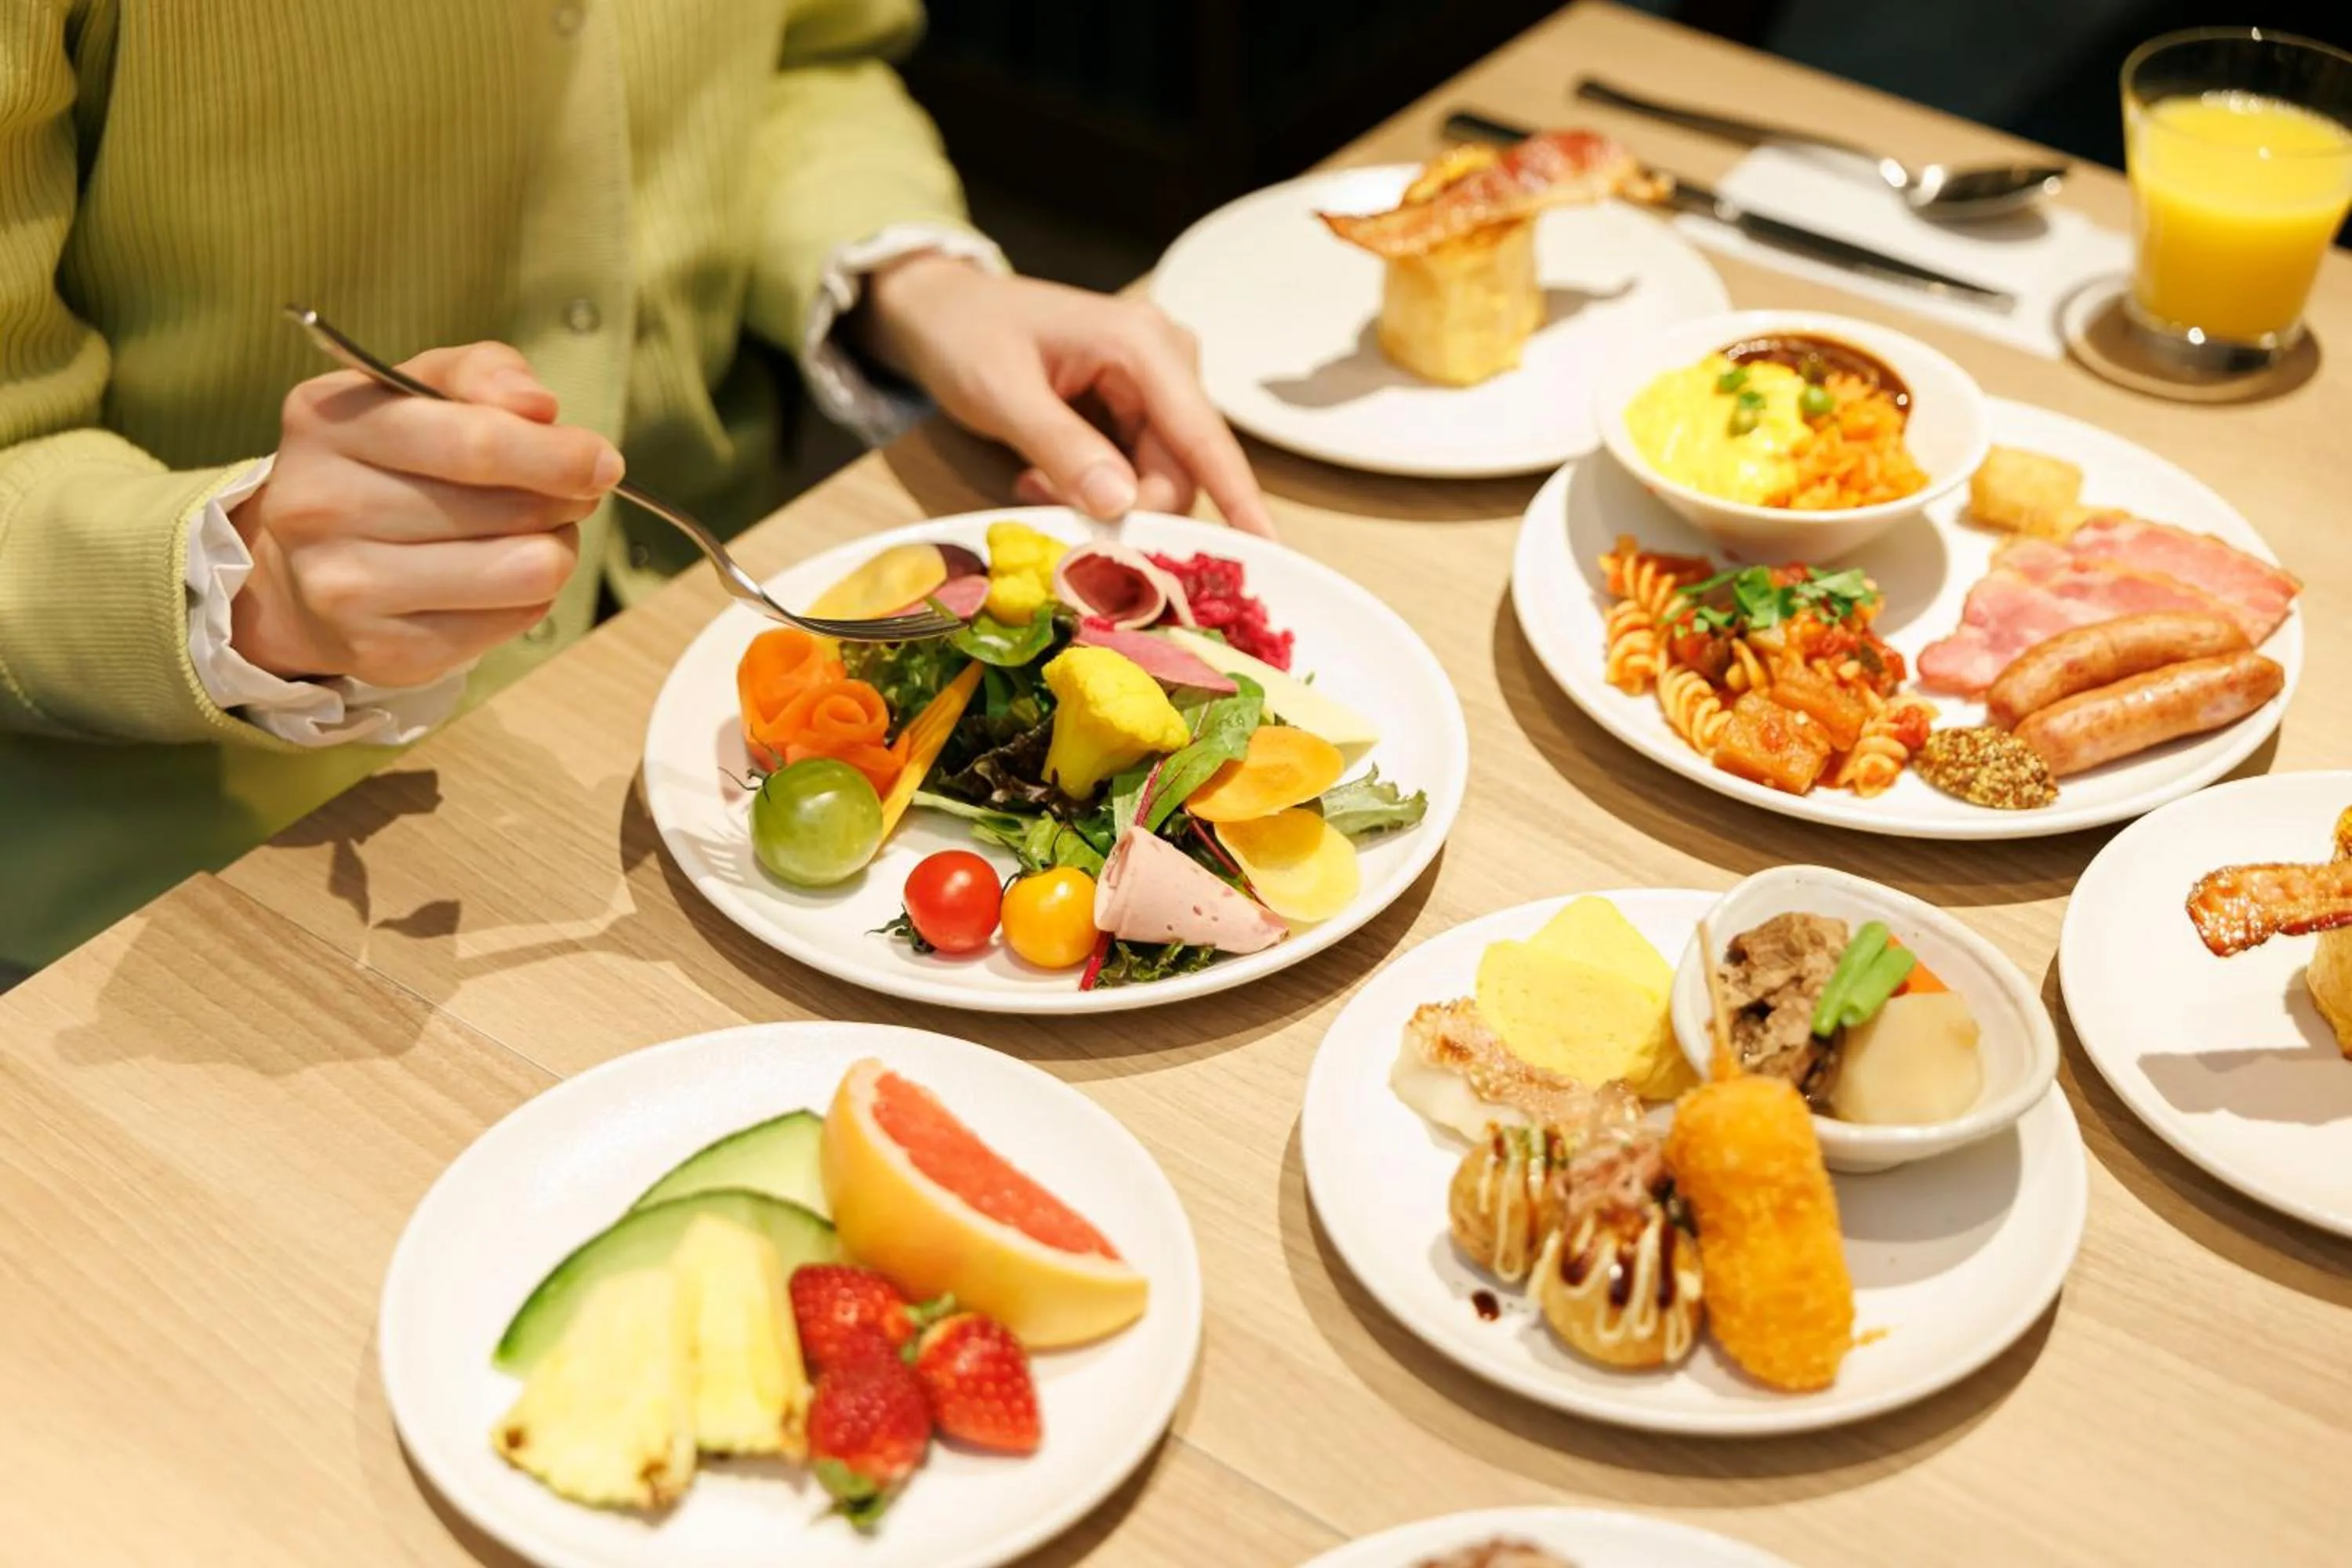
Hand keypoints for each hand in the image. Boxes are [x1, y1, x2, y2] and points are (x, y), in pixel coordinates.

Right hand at [228, 343, 622, 687]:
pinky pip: (514, 620)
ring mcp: (345, 587)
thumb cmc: (385, 463)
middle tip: (571, 495)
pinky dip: (528, 598)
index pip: (475, 442)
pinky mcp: (386, 651)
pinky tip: (496, 580)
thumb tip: (538, 405)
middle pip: (513, 509)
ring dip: (555, 550)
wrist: (303, 566)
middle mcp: (321, 506)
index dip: (558, 454)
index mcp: (330, 422)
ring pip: (527, 570)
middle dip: (564, 499)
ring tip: (533, 535)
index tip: (603, 462)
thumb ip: (480, 373)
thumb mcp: (417, 391)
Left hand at [860, 257, 1273, 536]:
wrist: (943, 308)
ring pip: (1159, 476)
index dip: (1240, 500)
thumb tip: (1121, 505)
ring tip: (1035, 480)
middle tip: (1050, 509)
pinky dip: (1098, 487)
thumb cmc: (965, 336)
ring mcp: (1157, 384)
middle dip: (1128, 509)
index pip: (1204, 437)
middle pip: (1180, 469)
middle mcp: (1167, 360)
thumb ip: (1062, 447)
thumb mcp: (1000, 392)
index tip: (1269, 554)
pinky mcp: (1139, 405)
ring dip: (1105, 500)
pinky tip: (1045, 472)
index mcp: (1143, 345)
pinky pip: (1139, 468)